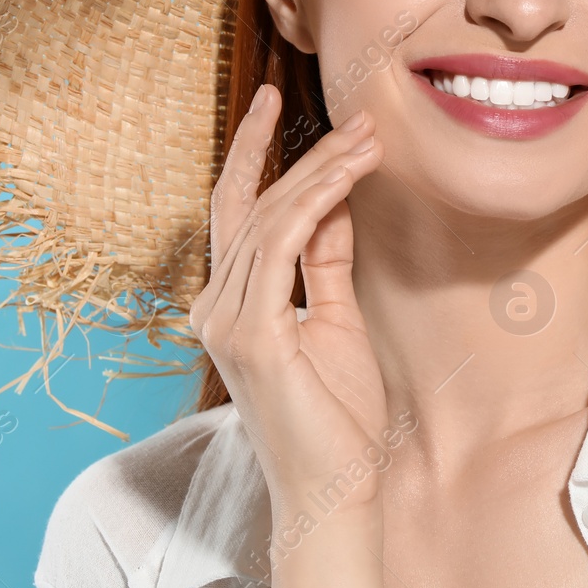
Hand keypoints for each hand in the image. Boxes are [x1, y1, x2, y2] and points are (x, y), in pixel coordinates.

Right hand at [191, 83, 388, 518]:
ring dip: (324, 170)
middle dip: (302, 151)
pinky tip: (348, 178)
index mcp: (232, 303)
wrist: (336, 485)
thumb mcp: (336, 317)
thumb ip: (326, 260)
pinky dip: (315, 204)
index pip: (238, 212)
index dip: (255, 153)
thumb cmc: (337, 414)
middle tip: (357, 114)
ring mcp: (227, 321)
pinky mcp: (252, 334)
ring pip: (271, 217)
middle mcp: (216, 307)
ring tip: (371, 138)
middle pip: (254, 205)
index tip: (276, 102)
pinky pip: (280, 246)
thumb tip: (334, 203)